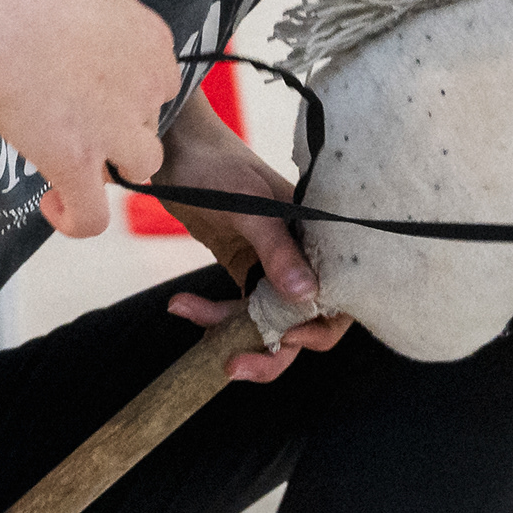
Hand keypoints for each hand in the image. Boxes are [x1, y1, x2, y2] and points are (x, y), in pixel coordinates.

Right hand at [0, 0, 179, 241]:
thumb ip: (88, 23)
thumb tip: (64, 36)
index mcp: (151, 39)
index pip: (156, 82)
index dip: (122, 91)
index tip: (84, 87)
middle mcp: (146, 86)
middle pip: (148, 123)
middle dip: (116, 126)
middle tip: (65, 116)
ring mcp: (115, 129)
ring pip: (140, 167)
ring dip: (108, 167)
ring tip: (65, 160)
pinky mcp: (76, 164)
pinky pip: (93, 217)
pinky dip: (76, 219)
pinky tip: (52, 204)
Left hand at [146, 97, 351, 378]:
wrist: (175, 147)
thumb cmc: (215, 164)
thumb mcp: (245, 205)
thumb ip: (275, 249)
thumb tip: (304, 296)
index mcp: (317, 238)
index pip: (338, 300)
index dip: (316, 329)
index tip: (282, 339)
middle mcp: (301, 256)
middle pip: (303, 323)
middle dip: (269, 350)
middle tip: (232, 365)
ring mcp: (272, 265)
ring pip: (267, 322)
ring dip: (231, 333)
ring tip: (186, 312)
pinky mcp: (245, 268)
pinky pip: (239, 310)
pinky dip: (212, 316)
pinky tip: (181, 304)